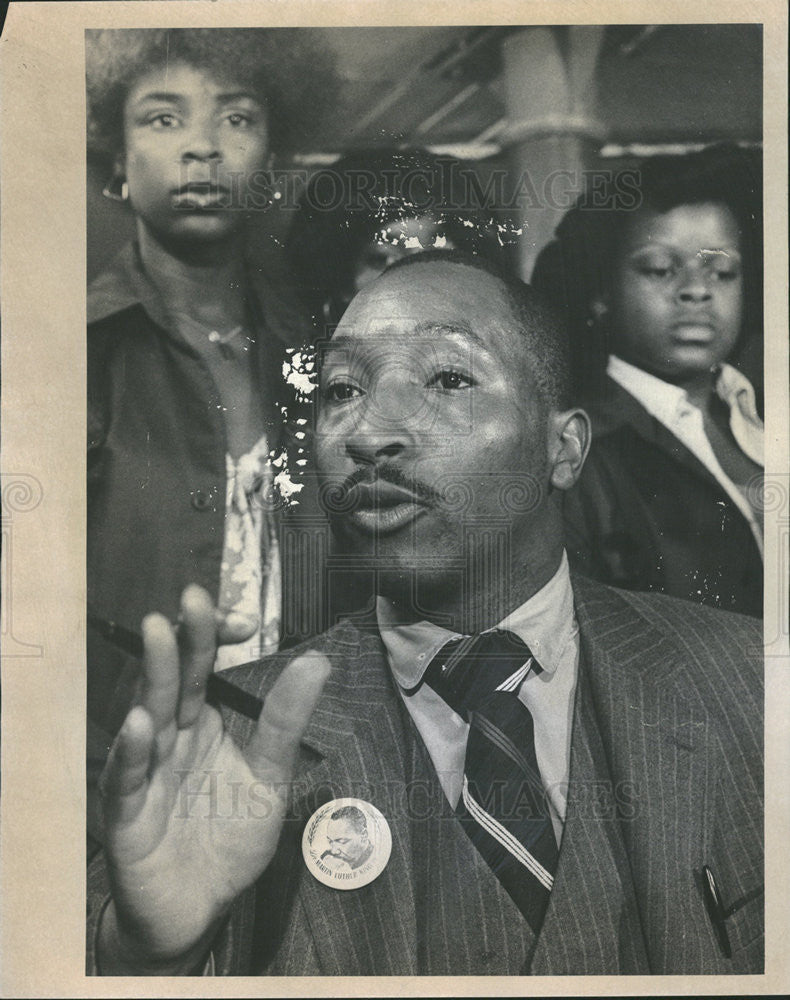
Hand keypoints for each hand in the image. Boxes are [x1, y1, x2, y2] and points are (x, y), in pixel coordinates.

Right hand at [97, 585, 329, 972]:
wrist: (198, 911)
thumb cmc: (229, 841)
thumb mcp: (269, 777)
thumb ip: (285, 722)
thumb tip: (318, 660)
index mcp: (201, 724)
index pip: (203, 667)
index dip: (215, 638)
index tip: (244, 620)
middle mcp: (170, 739)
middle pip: (175, 681)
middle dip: (183, 640)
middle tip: (193, 600)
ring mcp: (144, 773)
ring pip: (148, 717)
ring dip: (152, 676)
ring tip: (160, 633)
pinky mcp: (126, 816)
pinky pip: (125, 780)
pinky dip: (130, 753)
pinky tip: (140, 725)